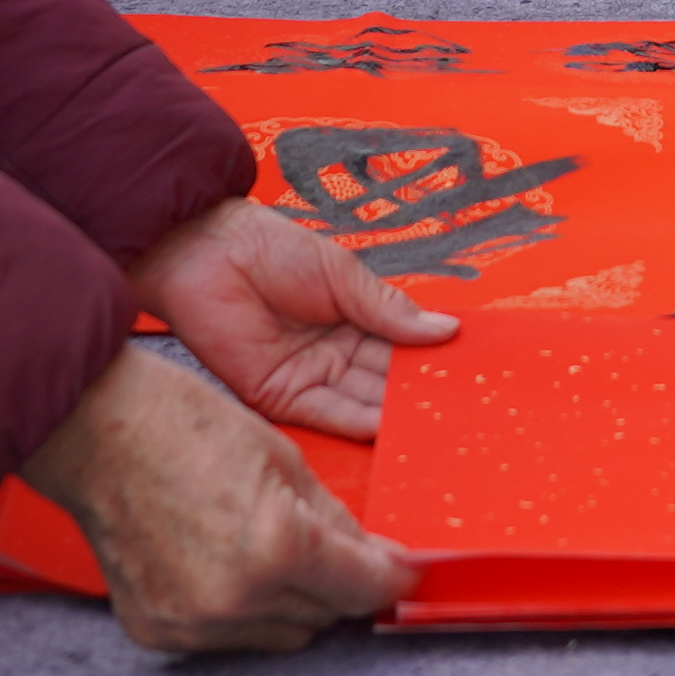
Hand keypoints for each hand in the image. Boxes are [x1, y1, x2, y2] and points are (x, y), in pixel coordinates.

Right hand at [19, 343, 420, 653]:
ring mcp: (193, 622)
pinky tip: (225, 563)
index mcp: (276, 548)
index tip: (404, 571)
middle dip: (339, 582)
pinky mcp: (160, 632)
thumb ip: (337, 522)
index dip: (393, 576)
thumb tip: (375, 559)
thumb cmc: (180, 425)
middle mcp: (235, 598)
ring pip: (282, 634)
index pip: (364, 588)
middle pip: (326, 616)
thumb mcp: (284, 460)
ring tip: (265, 546)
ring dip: (292, 601)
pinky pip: (229, 637)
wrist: (92, 431)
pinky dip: (241, 610)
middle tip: (327, 543)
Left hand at [127, 196, 458, 442]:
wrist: (206, 252)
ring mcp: (310, 376)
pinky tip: (388, 427)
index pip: (402, 347)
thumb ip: (389, 309)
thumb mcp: (342, 274)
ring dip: (395, 415)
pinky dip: (357, 422)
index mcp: (354, 317)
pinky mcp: (281, 396)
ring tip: (434, 426)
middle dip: (419, 394)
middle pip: (386, 380)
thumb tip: (446, 330)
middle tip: (462, 412)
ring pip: (362, 402)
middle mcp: (335, 352)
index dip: (432, 360)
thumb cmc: (269, 248)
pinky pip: (327, 414)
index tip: (468, 375)